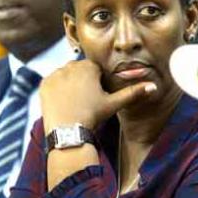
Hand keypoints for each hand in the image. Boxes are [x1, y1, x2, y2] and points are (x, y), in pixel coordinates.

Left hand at [39, 59, 155, 132]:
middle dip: (84, 82)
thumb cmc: (92, 116)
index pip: (95, 70)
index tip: (98, 96)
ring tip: (75, 103)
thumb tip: (153, 87)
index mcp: (88, 67)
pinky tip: (65, 103)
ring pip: (67, 77)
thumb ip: (133, 93)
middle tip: (87, 101)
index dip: (98, 83)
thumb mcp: (114, 104)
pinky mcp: (44, 84)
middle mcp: (69, 66)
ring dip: (71, 85)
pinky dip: (58, 91)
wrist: (67, 131)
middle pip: (80, 71)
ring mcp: (54, 75)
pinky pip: (54, 83)